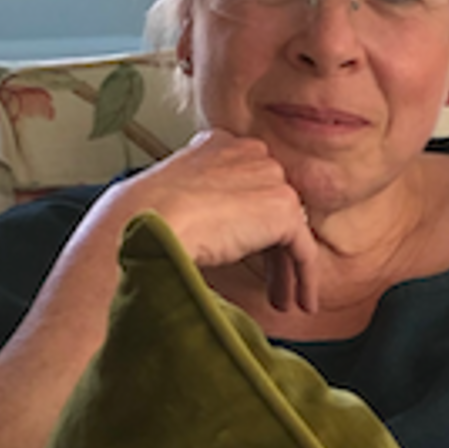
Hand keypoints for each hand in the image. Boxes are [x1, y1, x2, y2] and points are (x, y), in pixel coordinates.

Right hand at [106, 130, 322, 313]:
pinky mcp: (283, 208)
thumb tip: (208, 233)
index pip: (247, 186)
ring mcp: (269, 177)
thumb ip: (198, 203)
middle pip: (270, 208)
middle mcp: (249, 153)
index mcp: (220, 145)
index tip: (247, 253)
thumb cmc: (144, 217)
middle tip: (269, 282)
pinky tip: (299, 302)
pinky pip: (304, 249)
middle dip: (270, 248)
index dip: (249, 223)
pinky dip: (304, 278)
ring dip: (284, 269)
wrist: (148, 221)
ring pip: (288, 230)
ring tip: (280, 300)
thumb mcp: (171, 198)